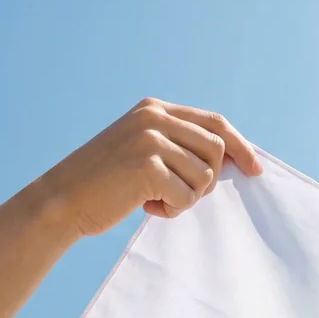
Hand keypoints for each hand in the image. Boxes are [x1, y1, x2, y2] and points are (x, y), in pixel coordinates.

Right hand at [47, 97, 262, 236]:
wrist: (63, 200)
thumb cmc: (107, 183)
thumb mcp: (143, 150)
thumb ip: (179, 146)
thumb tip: (232, 162)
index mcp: (155, 108)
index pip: (215, 122)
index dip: (240, 146)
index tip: (255, 169)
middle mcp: (154, 117)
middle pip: (216, 150)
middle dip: (207, 181)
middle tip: (178, 194)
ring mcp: (151, 140)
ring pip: (206, 176)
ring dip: (187, 198)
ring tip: (157, 199)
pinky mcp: (148, 167)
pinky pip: (187, 196)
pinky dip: (173, 210)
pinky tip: (148, 207)